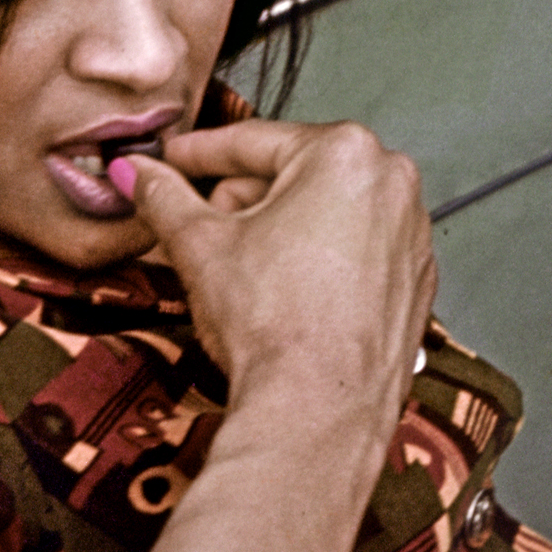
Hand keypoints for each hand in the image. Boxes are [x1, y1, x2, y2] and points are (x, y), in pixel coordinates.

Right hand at [121, 119, 434, 465]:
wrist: (319, 410)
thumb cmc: (274, 324)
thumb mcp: (199, 244)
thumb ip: (163, 196)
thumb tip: (136, 172)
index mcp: (345, 154)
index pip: (253, 142)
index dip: (198, 154)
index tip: (171, 160)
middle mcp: (393, 182)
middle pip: (293, 175)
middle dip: (241, 200)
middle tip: (200, 228)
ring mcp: (412, 233)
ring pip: (326, 213)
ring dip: (278, 230)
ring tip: (241, 271)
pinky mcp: (415, 280)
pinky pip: (356, 251)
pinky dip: (319, 261)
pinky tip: (285, 295)